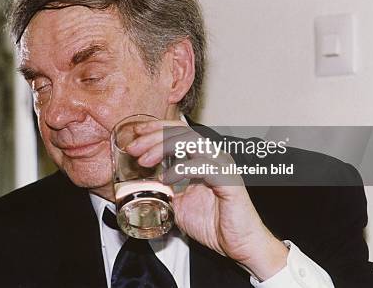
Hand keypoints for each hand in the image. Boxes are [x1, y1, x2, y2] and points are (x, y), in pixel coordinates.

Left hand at [125, 120, 287, 280]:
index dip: (156, 128)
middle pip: (182, 132)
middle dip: (154, 136)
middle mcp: (214, 157)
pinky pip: (202, 166)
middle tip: (133, 147)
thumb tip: (142, 185)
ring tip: (144, 161)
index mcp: (203, 157)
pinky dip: (180, 169)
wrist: (238, 245)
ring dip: (163, 147)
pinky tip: (165, 180)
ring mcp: (223, 166)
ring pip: (192, 142)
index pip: (179, 131)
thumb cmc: (214, 223)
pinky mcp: (228, 181)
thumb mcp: (178, 203)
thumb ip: (163, 189)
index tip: (136, 134)